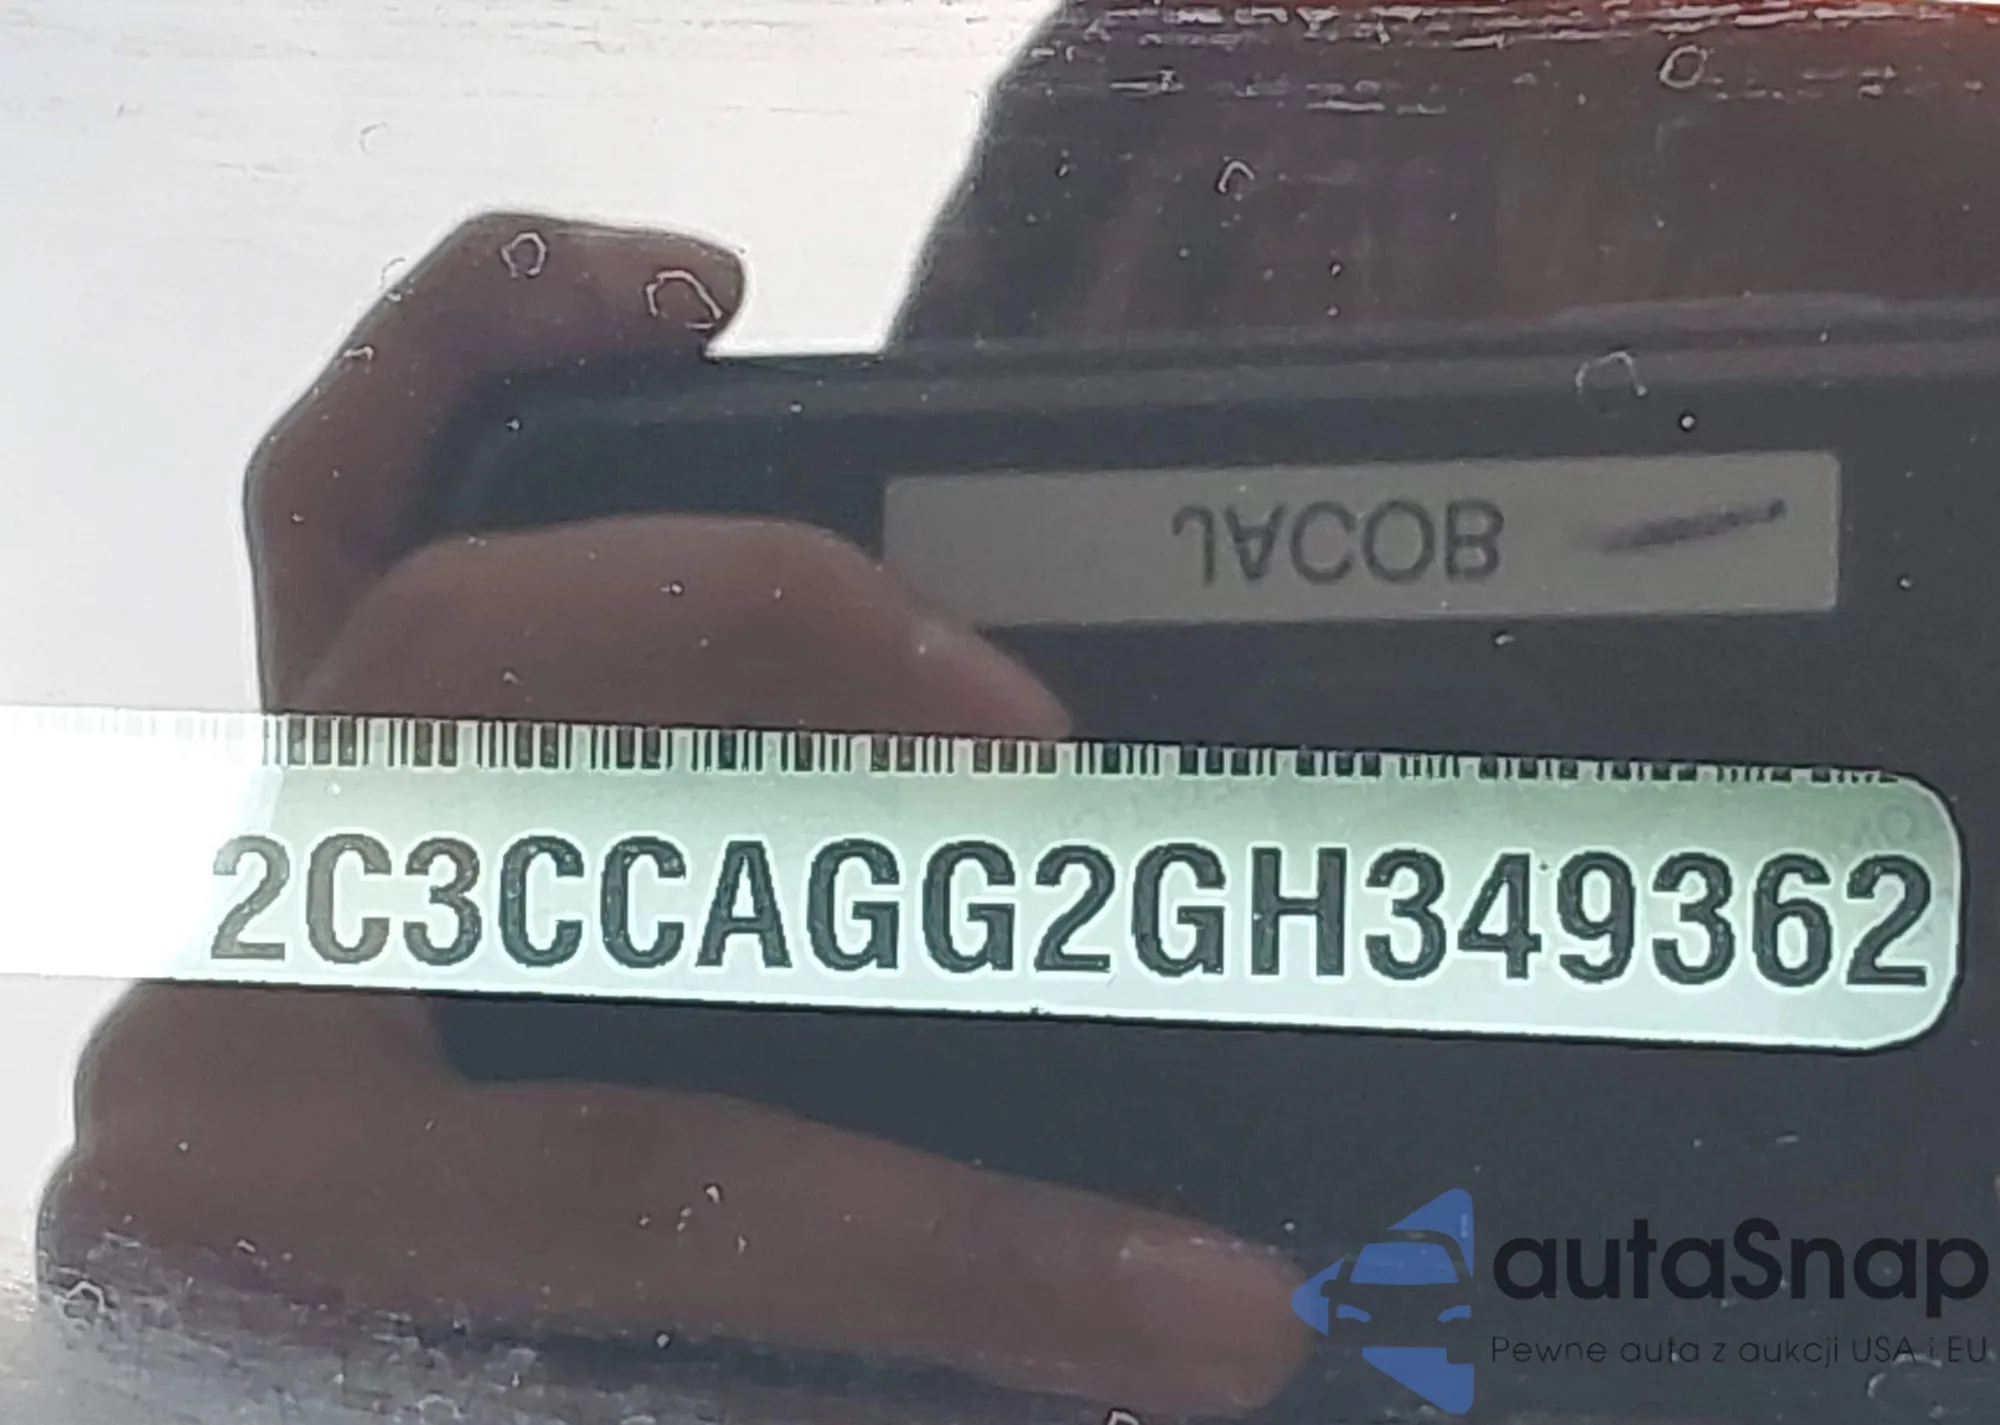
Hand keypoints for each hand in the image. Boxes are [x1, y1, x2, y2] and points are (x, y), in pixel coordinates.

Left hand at [41, 213, 1309, 1415]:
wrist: (234, 1397)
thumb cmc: (420, 1392)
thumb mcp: (632, 1393)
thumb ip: (884, 1346)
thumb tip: (1218, 1315)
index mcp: (314, 1193)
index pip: (663, 1169)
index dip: (959, 1241)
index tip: (1210, 1305)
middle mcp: (253, 975)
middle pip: (469, 705)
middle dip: (776, 659)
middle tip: (1028, 719)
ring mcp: (272, 843)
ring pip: (365, 541)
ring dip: (537, 386)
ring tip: (713, 309)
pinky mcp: (317, 765)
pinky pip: (344, 510)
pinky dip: (467, 369)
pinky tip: (650, 314)